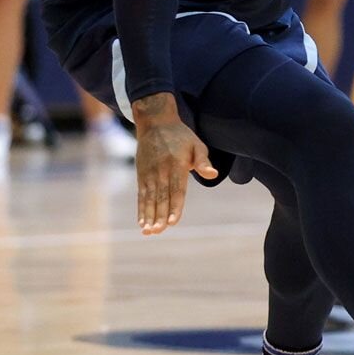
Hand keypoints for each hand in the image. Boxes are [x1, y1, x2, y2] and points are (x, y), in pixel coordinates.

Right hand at [131, 94, 216, 234]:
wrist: (155, 123)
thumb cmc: (181, 136)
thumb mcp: (197, 144)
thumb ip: (203, 161)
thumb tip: (213, 174)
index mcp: (177, 165)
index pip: (177, 190)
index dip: (175, 206)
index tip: (172, 221)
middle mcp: (162, 171)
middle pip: (161, 197)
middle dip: (159, 216)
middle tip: (158, 231)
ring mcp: (150, 174)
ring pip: (149, 199)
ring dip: (148, 216)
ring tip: (148, 231)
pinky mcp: (142, 175)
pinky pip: (141, 195)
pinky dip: (141, 209)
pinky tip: (141, 222)